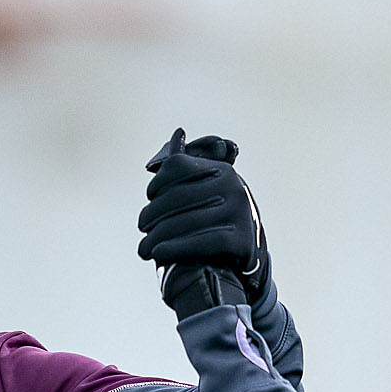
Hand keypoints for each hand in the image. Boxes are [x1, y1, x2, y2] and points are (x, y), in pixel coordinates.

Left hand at [138, 129, 268, 316]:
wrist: (249, 256)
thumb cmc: (217, 221)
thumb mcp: (209, 191)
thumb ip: (190, 171)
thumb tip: (177, 134)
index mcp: (221, 170)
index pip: (177, 166)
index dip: (158, 182)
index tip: (149, 197)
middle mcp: (232, 186)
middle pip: (176, 197)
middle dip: (151, 215)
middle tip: (142, 229)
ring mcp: (239, 212)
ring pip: (184, 222)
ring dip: (155, 238)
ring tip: (143, 249)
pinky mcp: (241, 240)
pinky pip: (200, 243)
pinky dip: (174, 249)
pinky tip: (159, 253)